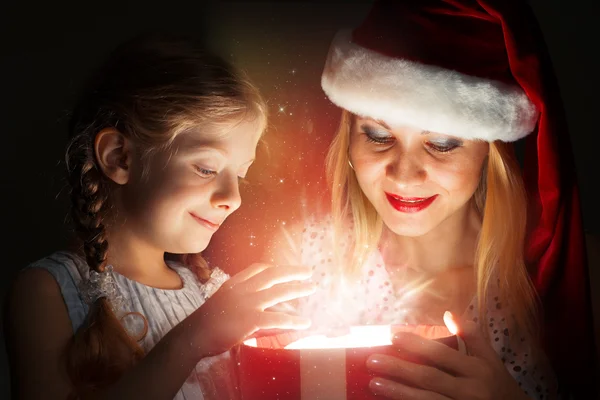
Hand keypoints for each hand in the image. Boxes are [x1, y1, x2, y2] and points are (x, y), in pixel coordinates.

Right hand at [192, 263, 314, 357]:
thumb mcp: (221, 303)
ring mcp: (247, 303)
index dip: (273, 268)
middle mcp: (242, 289)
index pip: (256, 269)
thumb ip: (239, 299)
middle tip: (308, 271)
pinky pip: (278, 318)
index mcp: (233, 284)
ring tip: (312, 287)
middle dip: (292, 271)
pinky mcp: (251, 319)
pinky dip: (294, 320)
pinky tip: (306, 322)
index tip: (282, 268)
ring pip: (279, 291)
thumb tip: (256, 302)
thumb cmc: (205, 324)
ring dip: (298, 288)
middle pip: (272, 274)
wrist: (192, 336)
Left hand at [366, 311, 529, 399]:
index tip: (393, 337)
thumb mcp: (489, 359)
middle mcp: (471, 391)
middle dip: (399, 369)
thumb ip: (472, 336)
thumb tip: (449, 313)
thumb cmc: (497, 385)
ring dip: (398, 392)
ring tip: (374, 383)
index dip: (417, 345)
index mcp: (478, 369)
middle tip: (372, 361)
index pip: (442, 355)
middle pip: (429, 378)